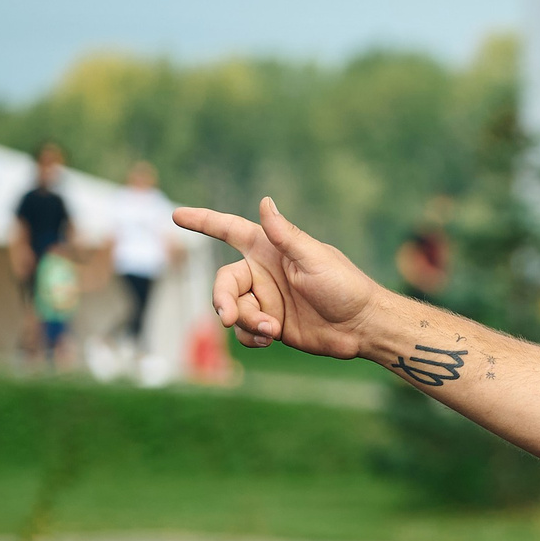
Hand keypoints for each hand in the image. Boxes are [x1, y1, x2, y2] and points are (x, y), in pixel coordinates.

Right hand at [173, 198, 378, 357]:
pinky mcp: (271, 324)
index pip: (230, 230)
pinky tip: (270, 339)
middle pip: (223, 283)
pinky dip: (250, 337)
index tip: (176, 215)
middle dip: (223, 301)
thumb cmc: (346, 287)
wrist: (363, 327)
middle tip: (229, 318)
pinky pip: (244, 331)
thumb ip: (287, 235)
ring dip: (246, 322)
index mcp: (271, 250)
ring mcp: (266, 300)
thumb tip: (265, 202)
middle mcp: (263, 273)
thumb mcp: (315, 260)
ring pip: (232, 310)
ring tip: (272, 330)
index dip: (204, 222)